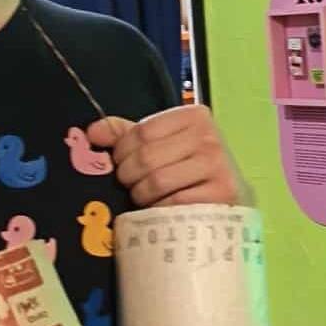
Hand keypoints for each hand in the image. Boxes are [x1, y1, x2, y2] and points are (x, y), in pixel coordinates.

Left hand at [86, 105, 247, 207]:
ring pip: (157, 181)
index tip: (120, 163)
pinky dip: (159, 209)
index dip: (121, 151)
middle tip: (131, 185)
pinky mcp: (220, 195)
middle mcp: (208, 137)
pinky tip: (161, 209)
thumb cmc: (192, 169)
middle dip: (128, 176)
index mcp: (194, 116)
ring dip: (141, 195)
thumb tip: (93, 132)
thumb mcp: (164, 144)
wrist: (232, 199)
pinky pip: (173, 203)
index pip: (141, 131)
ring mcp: (217, 166)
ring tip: (145, 197)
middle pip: (146, 157)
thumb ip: (128, 134)